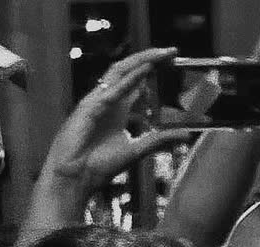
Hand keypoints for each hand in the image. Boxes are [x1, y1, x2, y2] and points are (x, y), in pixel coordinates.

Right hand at [38, 48, 188, 197]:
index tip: (174, 63)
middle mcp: (108, 101)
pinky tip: (145, 70)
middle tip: (173, 51)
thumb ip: (159, 140)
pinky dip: (129, 79)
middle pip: (130, 71)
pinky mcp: (89, 108)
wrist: (74, 180)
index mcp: (118, 110)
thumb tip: (185, 135)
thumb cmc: (97, 167)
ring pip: (120, 72)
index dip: (154, 71)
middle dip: (151, 59)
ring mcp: (97, 102)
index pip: (137, 83)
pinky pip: (112, 89)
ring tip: (161, 54)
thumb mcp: (136, 151)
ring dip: (141, 61)